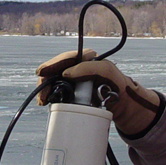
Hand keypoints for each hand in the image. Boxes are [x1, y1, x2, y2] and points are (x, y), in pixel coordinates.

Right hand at [35, 51, 160, 135]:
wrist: (124, 105)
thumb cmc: (118, 86)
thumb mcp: (108, 72)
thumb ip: (91, 68)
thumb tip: (66, 73)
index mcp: (85, 59)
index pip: (64, 59)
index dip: (51, 65)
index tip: (41, 73)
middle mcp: (77, 67)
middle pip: (54, 69)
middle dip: (45, 80)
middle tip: (42, 95)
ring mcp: (73, 80)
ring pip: (52, 80)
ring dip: (44, 89)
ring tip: (42, 101)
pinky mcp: (71, 92)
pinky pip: (56, 91)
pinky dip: (49, 96)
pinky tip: (45, 102)